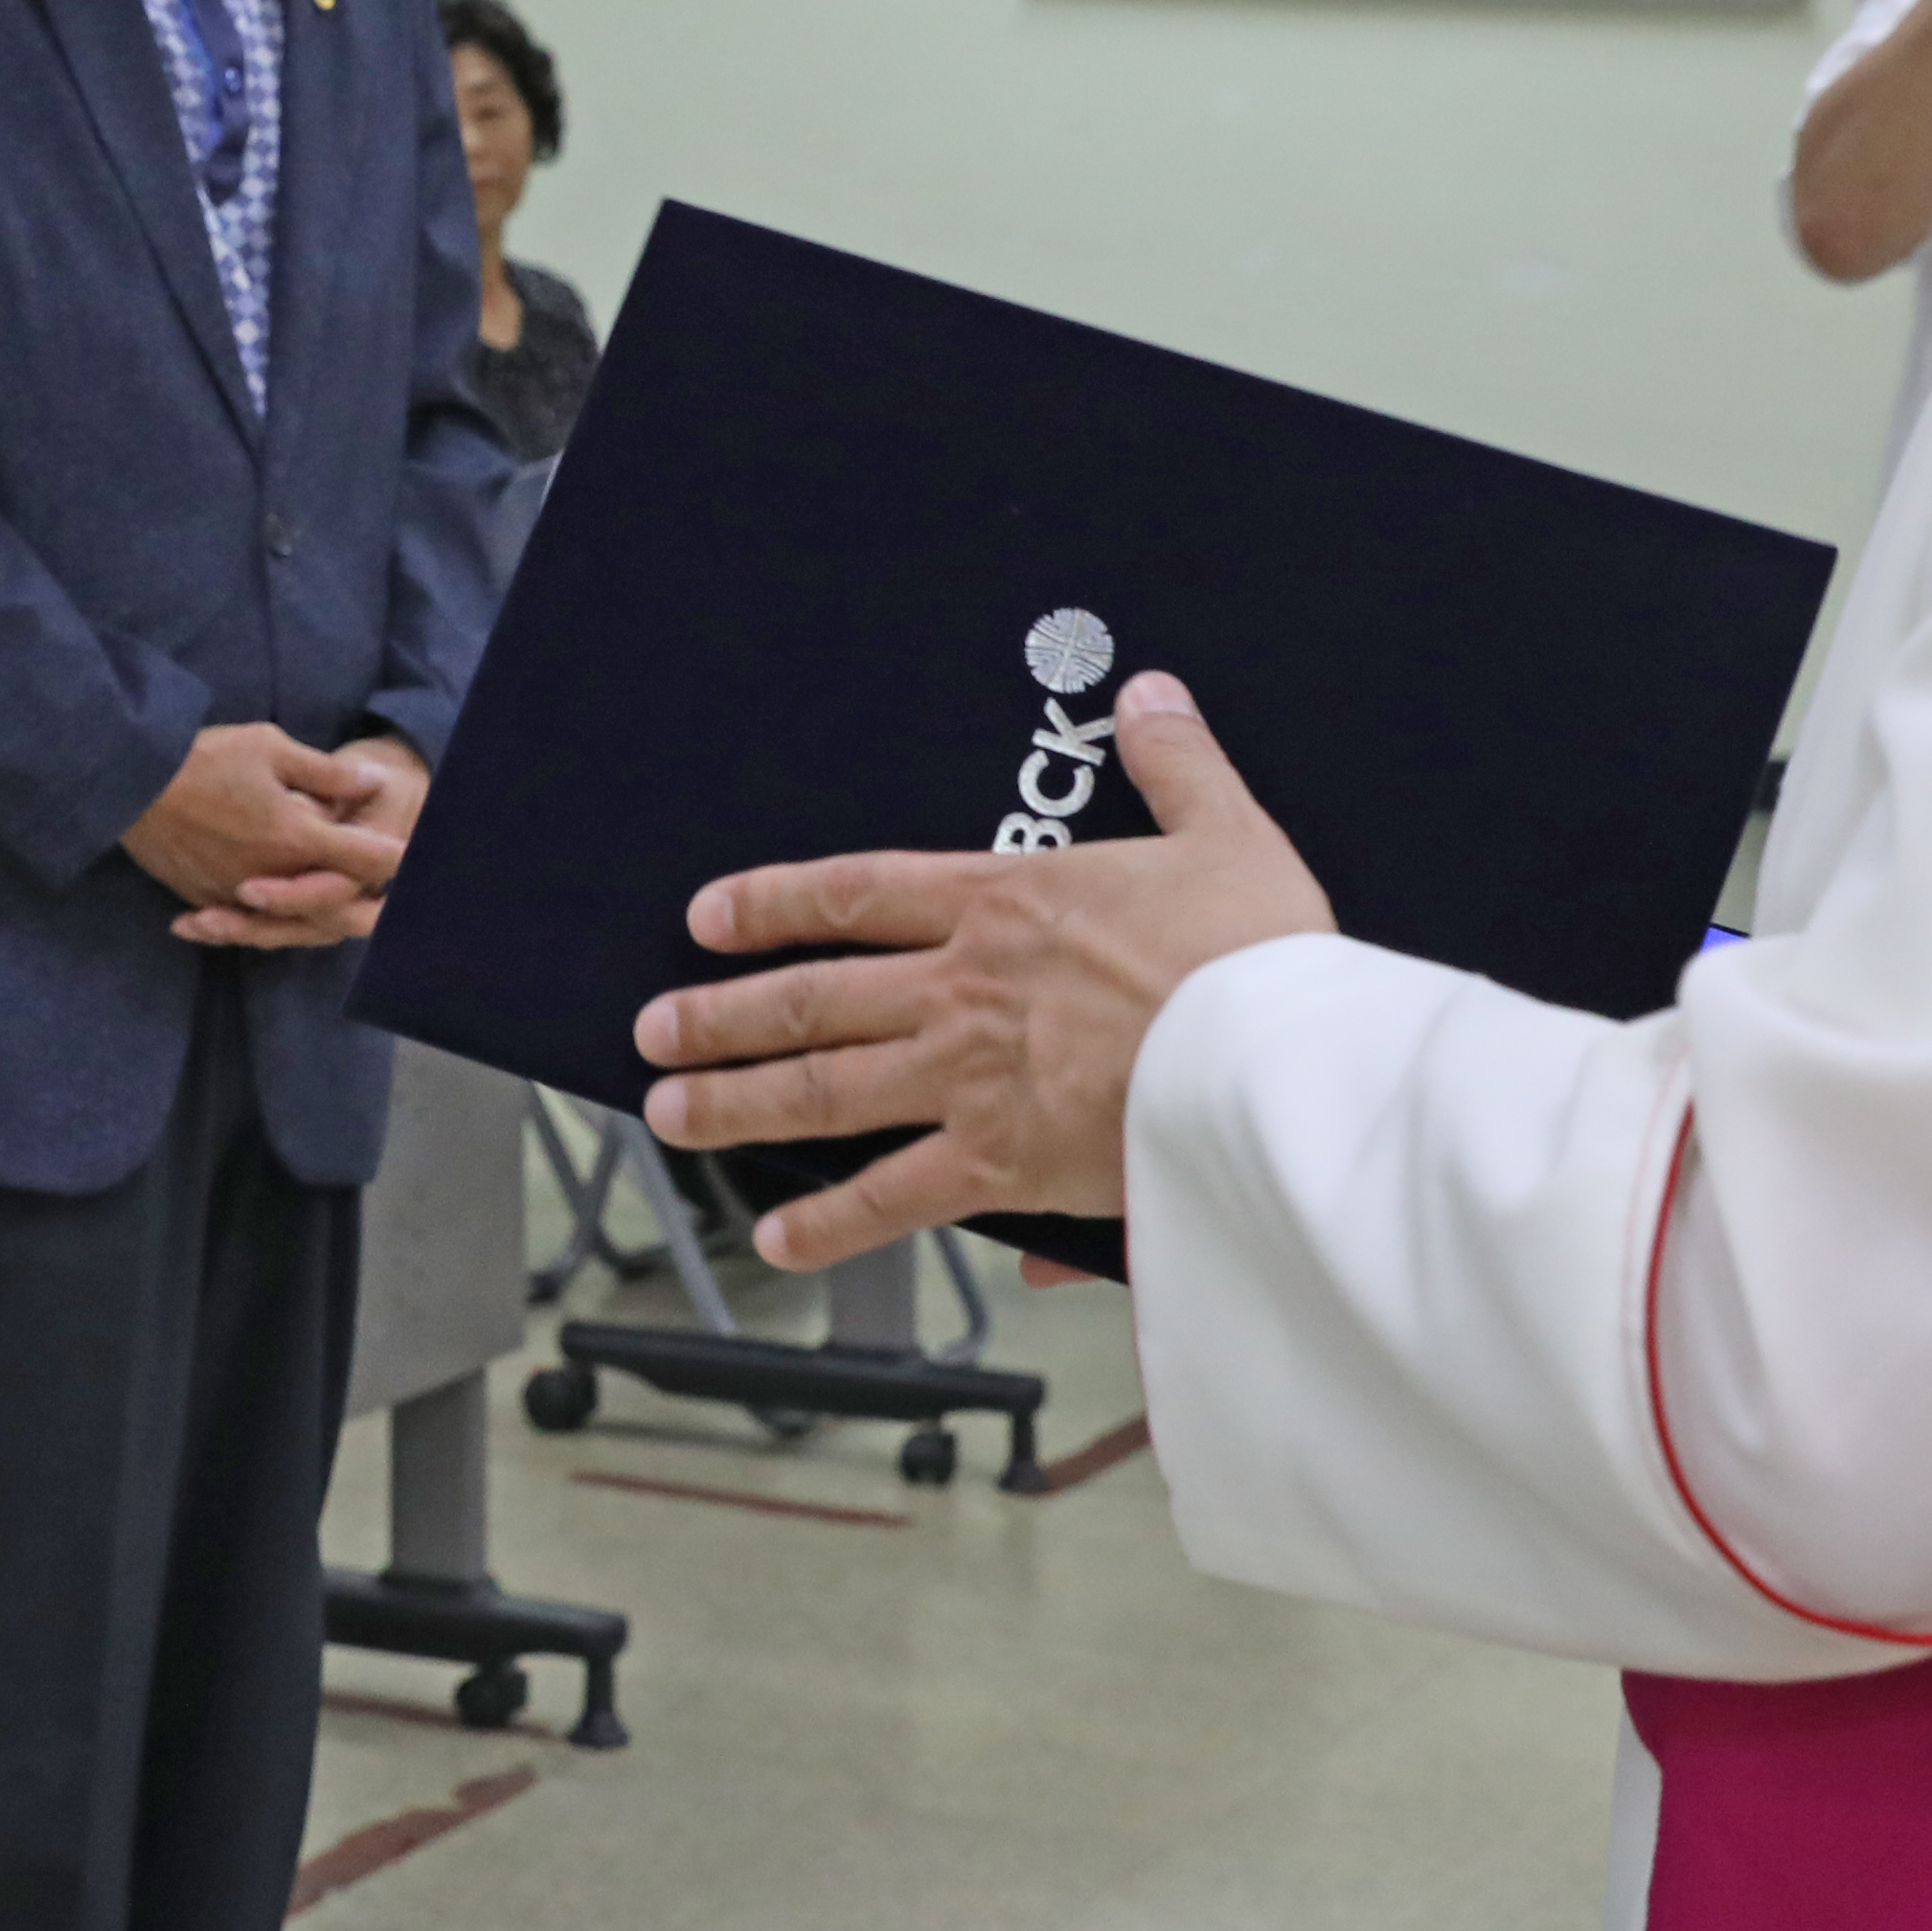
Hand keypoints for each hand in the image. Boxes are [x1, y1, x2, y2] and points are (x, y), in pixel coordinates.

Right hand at [127, 722, 406, 948]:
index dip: (393, 856)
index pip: (363, 857)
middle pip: (332, 905)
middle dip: (362, 901)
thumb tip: (372, 782)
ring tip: (333, 910)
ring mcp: (235, 894)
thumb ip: (326, 772)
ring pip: (288, 920)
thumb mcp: (270, 747)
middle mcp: (272, 877)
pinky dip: (263, 916)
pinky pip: (244, 920)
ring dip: (314, 915)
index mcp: (296, 836)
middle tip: (387, 902)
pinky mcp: (204, 898)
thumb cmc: (203, 757)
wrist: (129, 783)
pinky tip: (267, 907)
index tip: (412, 855)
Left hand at [631, 674, 1331, 1271]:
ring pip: (822, 1089)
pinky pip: (889, 1199)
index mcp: (1003, 904)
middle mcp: (961, 987)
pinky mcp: (999, 1163)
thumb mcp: (1224, 832)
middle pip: (812, 997)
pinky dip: (825, 1222)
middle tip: (655, 1029)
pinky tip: (774, 1235)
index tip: (711, 916)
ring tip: (671, 1114)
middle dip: (722, 1014)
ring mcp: (969, 1078)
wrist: (1276, 1059)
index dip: (772, 903)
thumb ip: (1174, 763)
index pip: (855, 892)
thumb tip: (1149, 695)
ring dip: (736, 1101)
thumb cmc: (1257, 955)